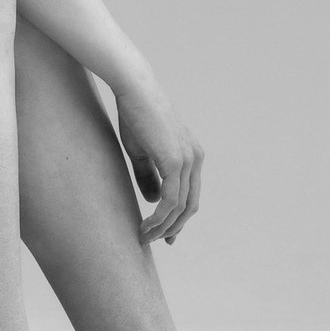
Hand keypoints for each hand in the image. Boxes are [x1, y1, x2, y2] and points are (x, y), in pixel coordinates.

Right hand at [114, 77, 204, 245]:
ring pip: (181, 206)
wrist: (134, 89)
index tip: (164, 233)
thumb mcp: (142, 150)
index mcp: (191, 155)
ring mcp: (188, 160)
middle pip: (190, 204)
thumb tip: (155, 201)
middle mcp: (195, 159)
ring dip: (164, 226)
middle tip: (156, 241)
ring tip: (145, 237)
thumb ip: (150, 175)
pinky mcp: (175, 160)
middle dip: (174, 227)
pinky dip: (160, 217)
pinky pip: (171, 199)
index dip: (178, 217)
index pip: (190, 194)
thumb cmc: (134, 114)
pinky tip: (146, 225)